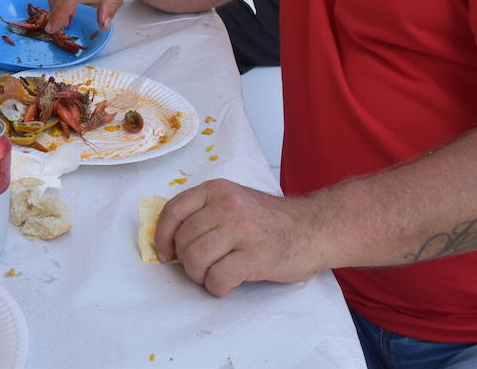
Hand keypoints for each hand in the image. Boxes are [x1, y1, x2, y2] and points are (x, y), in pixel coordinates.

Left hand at [155, 179, 326, 296]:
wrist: (314, 228)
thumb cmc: (271, 219)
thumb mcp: (235, 200)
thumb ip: (206, 212)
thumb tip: (171, 238)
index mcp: (217, 190)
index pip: (173, 210)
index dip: (162, 236)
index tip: (164, 253)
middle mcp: (227, 206)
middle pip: (184, 240)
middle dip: (187, 261)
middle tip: (201, 267)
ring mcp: (242, 230)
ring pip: (196, 259)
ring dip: (199, 276)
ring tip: (213, 275)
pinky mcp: (255, 256)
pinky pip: (218, 278)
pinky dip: (217, 287)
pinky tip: (226, 284)